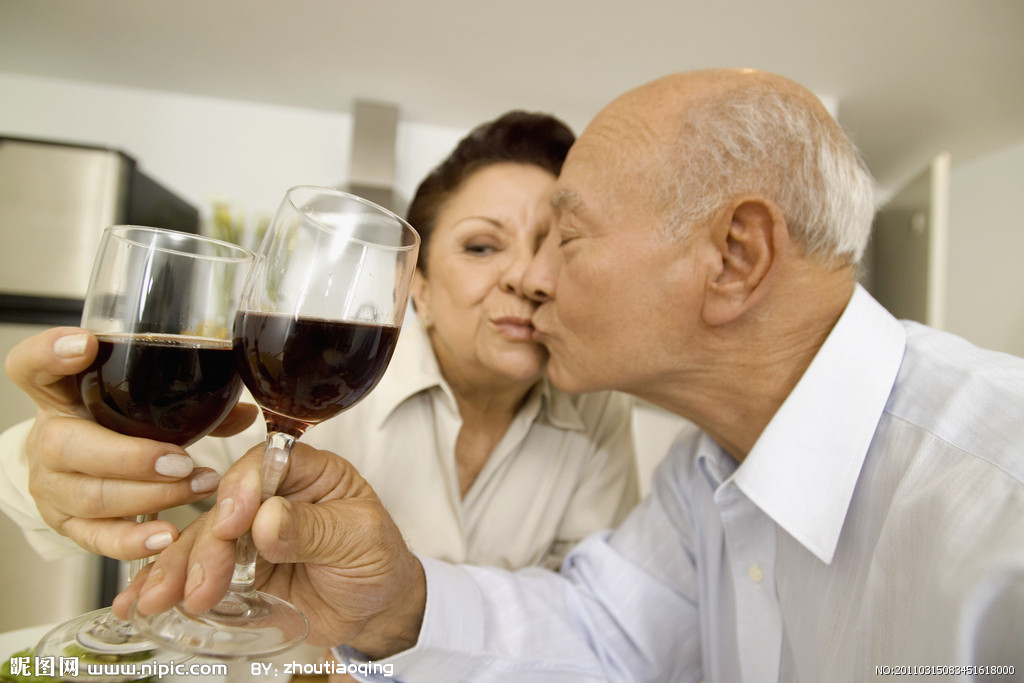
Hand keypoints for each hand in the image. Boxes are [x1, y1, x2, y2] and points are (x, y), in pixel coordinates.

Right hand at [4, 327, 258, 559]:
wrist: (78, 471)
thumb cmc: (114, 425)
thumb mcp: (136, 402)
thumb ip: (188, 403)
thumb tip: (244, 411)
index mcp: (57, 394)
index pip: (31, 366)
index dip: (50, 353)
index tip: (86, 343)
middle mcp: (45, 437)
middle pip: (66, 446)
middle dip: (131, 457)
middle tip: (182, 460)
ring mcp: (51, 485)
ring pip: (91, 495)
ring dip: (151, 495)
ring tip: (198, 487)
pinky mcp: (65, 524)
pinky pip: (95, 537)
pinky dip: (132, 539)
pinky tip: (166, 536)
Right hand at [114, 442, 425, 654]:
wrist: (375, 612)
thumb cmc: (377, 563)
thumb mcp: (359, 539)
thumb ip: (315, 529)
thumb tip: (268, 519)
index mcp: (309, 473)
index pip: (267, 464)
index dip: (242, 489)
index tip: (232, 523)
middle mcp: (272, 496)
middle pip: (225, 506)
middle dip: (206, 545)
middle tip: (199, 584)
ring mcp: (248, 533)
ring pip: (201, 539)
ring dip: (175, 568)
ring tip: (157, 599)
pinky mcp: (233, 569)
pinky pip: (194, 570)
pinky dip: (166, 584)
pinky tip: (139, 599)